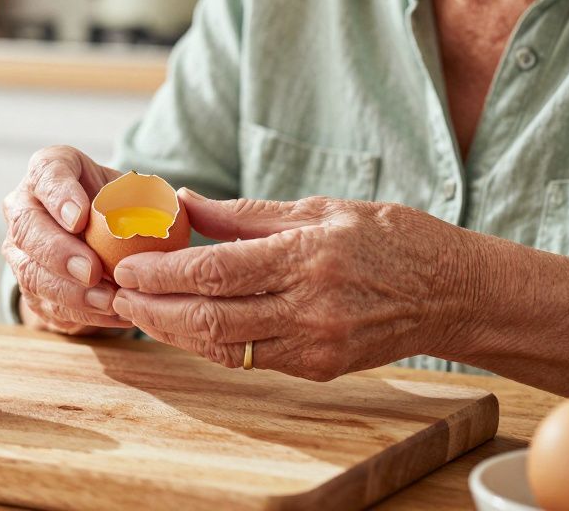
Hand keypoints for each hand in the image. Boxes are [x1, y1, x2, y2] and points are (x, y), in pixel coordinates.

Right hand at [3, 145, 132, 334]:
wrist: (97, 240)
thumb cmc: (117, 205)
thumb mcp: (133, 189)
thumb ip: (150, 194)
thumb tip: (177, 205)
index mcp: (48, 171)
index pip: (46, 173)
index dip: (59, 196)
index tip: (80, 218)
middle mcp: (24, 207)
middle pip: (27, 227)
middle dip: (57, 252)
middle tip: (91, 271)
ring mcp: (20, 250)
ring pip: (32, 273)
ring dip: (71, 292)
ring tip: (108, 300)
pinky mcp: (29, 287)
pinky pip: (49, 304)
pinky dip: (82, 314)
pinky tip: (113, 315)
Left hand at [110, 190, 472, 379]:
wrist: (451, 292)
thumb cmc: (387, 238)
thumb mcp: (317, 208)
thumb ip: (244, 214)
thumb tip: (182, 200)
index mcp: (305, 256)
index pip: (214, 270)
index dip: (161, 273)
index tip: (126, 267)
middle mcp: (307, 306)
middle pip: (208, 317)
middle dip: (153, 310)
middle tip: (116, 296)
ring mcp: (314, 344)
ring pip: (222, 346)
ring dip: (172, 333)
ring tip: (138, 313)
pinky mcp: (318, 368)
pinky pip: (249, 358)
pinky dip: (210, 344)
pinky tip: (183, 327)